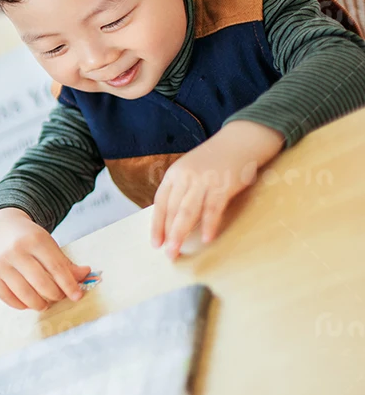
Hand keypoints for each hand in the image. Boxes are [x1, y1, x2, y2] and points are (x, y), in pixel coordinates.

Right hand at [0, 208, 91, 309]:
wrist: (3, 230)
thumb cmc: (30, 240)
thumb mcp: (49, 245)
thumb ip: (66, 263)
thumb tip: (86, 275)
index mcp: (35, 240)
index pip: (56, 267)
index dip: (69, 285)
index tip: (77, 296)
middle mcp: (15, 250)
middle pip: (41, 283)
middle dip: (55, 295)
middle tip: (58, 297)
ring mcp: (1, 263)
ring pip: (25, 294)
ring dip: (39, 304)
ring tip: (44, 303)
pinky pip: (9, 299)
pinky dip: (22, 305)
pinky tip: (28, 301)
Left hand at [152, 120, 283, 258]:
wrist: (239, 141)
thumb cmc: (214, 161)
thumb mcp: (189, 171)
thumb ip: (181, 191)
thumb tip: (173, 220)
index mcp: (174, 174)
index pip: (160, 203)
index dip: (157, 224)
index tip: (155, 243)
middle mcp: (185, 177)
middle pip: (172, 210)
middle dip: (168, 234)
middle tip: (168, 254)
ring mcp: (203, 180)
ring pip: (187, 211)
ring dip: (181, 233)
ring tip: (177, 250)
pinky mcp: (223, 185)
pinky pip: (213, 208)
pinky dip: (209, 224)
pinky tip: (206, 238)